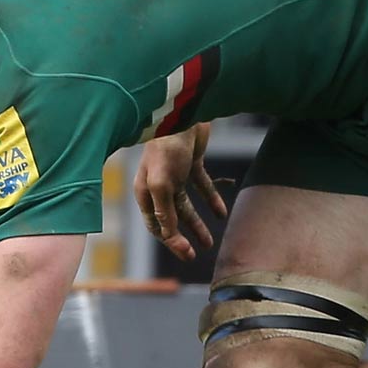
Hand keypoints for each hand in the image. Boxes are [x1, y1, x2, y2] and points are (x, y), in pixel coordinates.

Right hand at [134, 121, 226, 261]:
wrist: (182, 113)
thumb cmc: (166, 148)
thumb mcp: (161, 183)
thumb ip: (164, 210)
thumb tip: (168, 235)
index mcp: (146, 192)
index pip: (156, 225)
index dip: (170, 241)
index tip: (186, 254)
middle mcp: (158, 186)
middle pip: (171, 219)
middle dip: (182, 238)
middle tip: (196, 255)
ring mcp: (175, 175)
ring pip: (186, 206)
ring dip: (197, 224)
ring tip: (209, 243)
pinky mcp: (191, 163)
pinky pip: (202, 187)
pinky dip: (211, 200)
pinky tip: (221, 213)